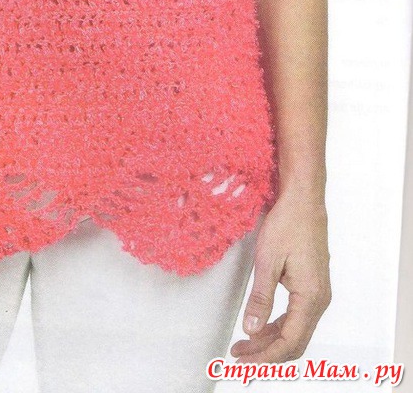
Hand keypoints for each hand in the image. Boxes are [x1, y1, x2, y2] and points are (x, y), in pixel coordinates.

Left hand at [230, 187, 330, 361]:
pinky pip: (297, 317)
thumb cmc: (288, 223)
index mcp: (311, 297)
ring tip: (245, 343)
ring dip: (272, 340)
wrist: (304, 200)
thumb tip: (251, 328)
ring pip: (296, 330)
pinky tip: (261, 326)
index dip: (265, 355)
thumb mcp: (267, 260)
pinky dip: (279, 326)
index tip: (243, 359)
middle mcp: (319, 300)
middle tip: (240, 355)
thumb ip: (260, 297)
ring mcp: (318, 293)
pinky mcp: (313, 286)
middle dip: (267, 353)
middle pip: (294, 342)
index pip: (289, 341)